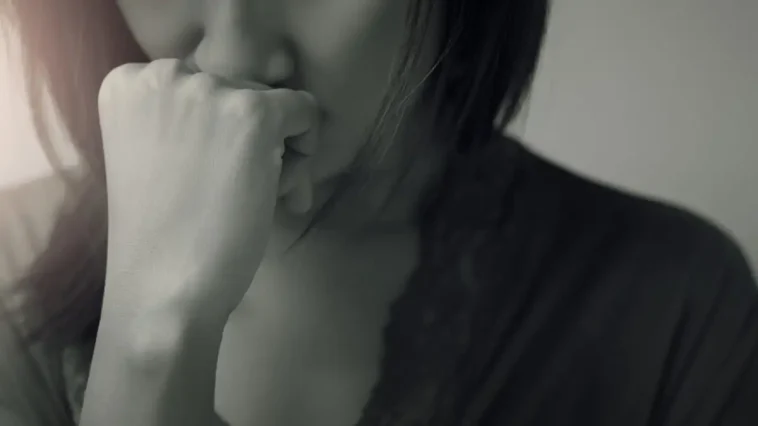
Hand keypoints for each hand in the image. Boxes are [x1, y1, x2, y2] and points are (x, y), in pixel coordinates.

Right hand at [97, 58, 317, 322]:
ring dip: (277, 151)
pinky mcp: (252, 113)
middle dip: (253, 142)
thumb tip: (264, 113)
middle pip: (239, 92)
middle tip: (245, 193)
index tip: (216, 171)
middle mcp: (164, 74)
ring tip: (260, 200)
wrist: (159, 288)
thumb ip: (192, 124)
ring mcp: (209, 90)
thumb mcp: (159, 158)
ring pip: (273, 105)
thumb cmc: (160, 236)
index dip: (219, 132)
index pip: (203, 87)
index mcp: (128, 83)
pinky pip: (305, 110)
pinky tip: (283, 191)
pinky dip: (306, 148)